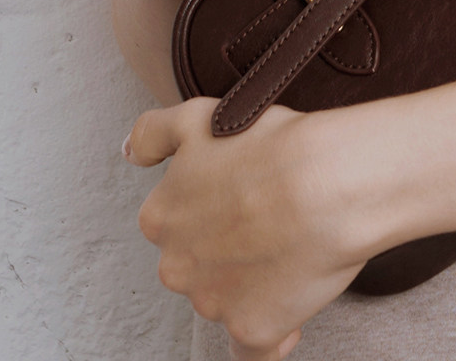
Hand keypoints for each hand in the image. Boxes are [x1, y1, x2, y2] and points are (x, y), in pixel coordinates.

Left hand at [125, 98, 367, 359]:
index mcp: (160, 217)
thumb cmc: (271, 146)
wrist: (327, 184)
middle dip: (227, 247)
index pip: (177, 221)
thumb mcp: (198, 117)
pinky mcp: (251, 331)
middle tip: (270, 217)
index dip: (213, 205)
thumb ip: (151, 134)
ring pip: (225, 300)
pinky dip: (268, 338)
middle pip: (197, 263)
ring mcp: (211, 303)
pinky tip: (288, 313)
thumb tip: (129, 154)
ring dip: (252, 283)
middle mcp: (176, 267)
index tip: (243, 191)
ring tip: (292, 247)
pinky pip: (253, 349)